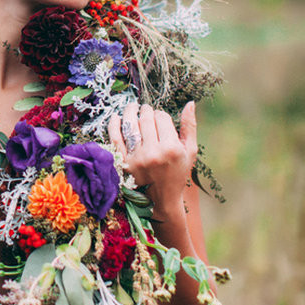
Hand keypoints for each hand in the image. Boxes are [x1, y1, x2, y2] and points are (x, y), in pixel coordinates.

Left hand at [108, 101, 197, 220]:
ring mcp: (137, 158)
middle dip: (146, 110)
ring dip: (130, 112)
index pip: (162, 118)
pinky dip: (114, 125)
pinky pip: (115, 138)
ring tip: (132, 107)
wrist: (161, 201)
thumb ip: (190, 127)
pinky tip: (117, 117)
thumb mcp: (190, 152)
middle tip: (145, 109)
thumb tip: (190, 103)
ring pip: (130, 125)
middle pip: (146, 119)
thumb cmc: (178, 174)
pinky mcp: (124, 163)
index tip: (160, 117)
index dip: (160, 114)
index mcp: (172, 149)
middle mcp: (154, 153)